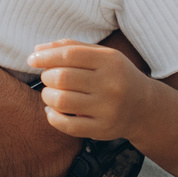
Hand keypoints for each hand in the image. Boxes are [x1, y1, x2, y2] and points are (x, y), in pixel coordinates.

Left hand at [29, 41, 155, 140]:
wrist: (145, 107)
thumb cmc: (115, 76)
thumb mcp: (101, 55)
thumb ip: (71, 47)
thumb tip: (37, 49)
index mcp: (110, 62)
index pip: (69, 54)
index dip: (45, 56)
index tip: (33, 59)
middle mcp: (111, 85)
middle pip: (62, 78)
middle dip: (46, 76)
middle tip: (48, 78)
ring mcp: (108, 109)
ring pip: (61, 101)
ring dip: (47, 96)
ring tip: (51, 93)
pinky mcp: (102, 129)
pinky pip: (67, 125)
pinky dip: (52, 117)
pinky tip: (53, 110)